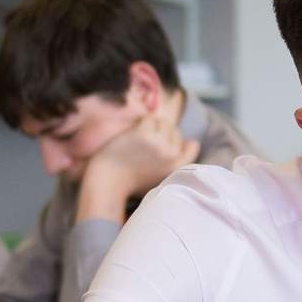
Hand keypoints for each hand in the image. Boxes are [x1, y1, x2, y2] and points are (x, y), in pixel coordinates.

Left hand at [80, 114, 200, 206]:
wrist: (108, 182)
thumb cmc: (132, 182)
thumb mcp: (162, 178)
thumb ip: (177, 162)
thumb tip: (192, 141)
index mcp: (178, 168)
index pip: (193, 146)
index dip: (179, 142)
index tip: (163, 146)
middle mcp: (172, 155)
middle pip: (175, 131)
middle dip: (162, 133)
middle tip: (144, 144)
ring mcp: (159, 144)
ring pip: (163, 122)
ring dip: (151, 126)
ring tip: (138, 139)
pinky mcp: (145, 134)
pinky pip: (148, 119)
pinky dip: (140, 123)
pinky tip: (131, 135)